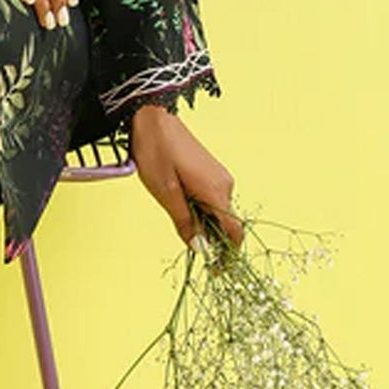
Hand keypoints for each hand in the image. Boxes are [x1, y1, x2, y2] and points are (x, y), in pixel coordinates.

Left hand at [128, 103, 243, 249]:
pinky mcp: (211, 172)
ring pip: (218, 212)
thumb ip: (185, 222)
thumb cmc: (156, 153)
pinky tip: (182, 205)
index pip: (235, 232)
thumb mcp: (166, 193)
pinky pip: (212, 199)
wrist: (154, 118)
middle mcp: (225, 185)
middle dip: (214, 240)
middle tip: (192, 250)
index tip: (216, 270)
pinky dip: (202, 210)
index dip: (228, 254)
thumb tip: (201, 249)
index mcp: (216, 192)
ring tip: (180, 221)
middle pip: (227, 224)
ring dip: (205, 224)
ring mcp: (220, 177)